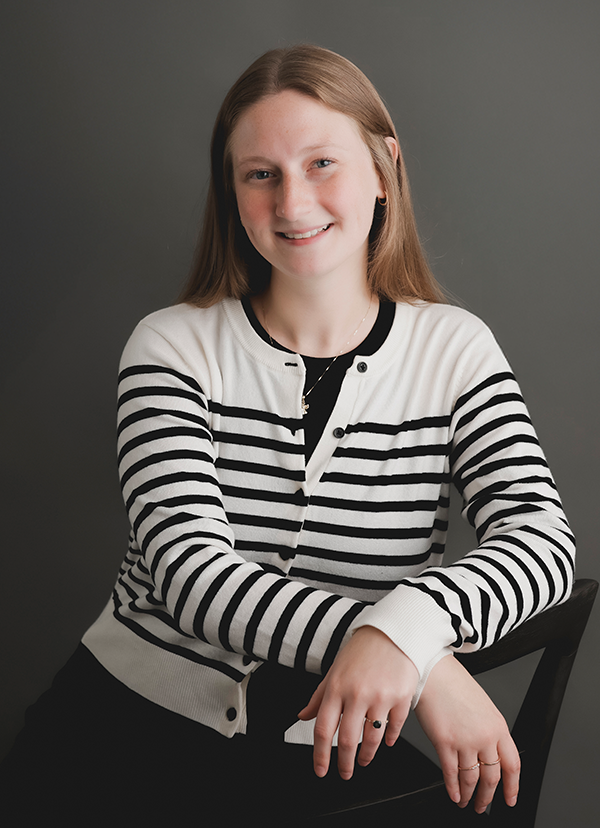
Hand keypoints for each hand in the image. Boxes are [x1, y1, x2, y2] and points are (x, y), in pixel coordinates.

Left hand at [297, 625, 418, 779]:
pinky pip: (394, 728)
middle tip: (345, 774)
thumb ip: (319, 696)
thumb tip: (302, 715)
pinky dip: (389, 739)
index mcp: (336, 687)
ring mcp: (380, 697)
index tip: (321, 770)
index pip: (323, 728)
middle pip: (347, 740)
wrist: (394, 632)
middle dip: (344, 764)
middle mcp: (357, 694)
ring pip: (372, 738)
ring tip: (364, 760)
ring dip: (367, 756)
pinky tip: (386, 742)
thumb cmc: (362, 650)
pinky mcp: (401, 697)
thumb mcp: (335, 670)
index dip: (320, 755)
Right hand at [415, 654, 519, 812]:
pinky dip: (453, 788)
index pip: (513, 765)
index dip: (512, 786)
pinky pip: (451, 774)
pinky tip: (453, 794)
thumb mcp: (482, 705)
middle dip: (488, 797)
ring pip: (471, 779)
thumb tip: (488, 752)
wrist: (433, 672)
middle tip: (483, 806)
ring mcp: (465, 741)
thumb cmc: (454, 683)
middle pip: (492, 777)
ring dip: (469, 795)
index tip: (510, 799)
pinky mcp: (444, 742)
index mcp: (498, 726)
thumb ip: (489, 729)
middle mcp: (485, 737)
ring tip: (465, 802)